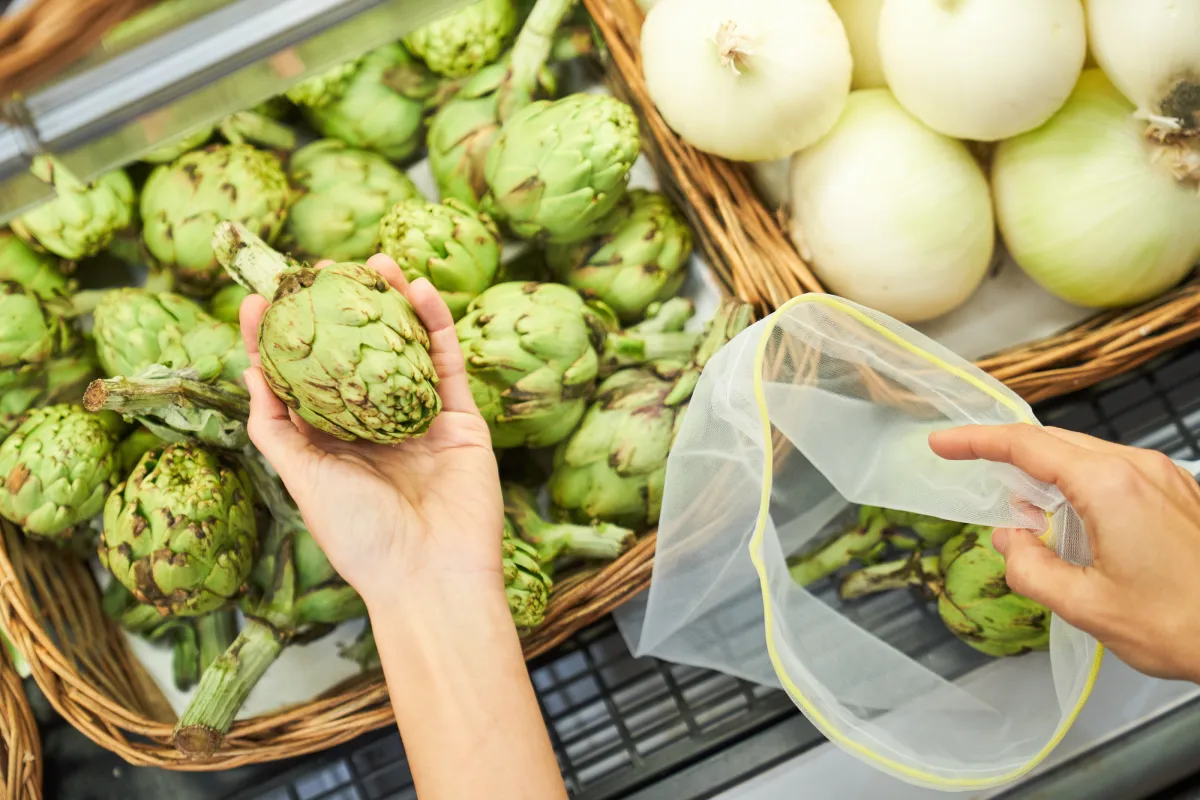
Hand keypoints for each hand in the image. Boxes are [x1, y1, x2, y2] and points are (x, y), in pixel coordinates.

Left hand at [238, 255, 502, 607]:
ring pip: (405, 349)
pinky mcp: (462, 418)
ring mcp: (422, 420)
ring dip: (392, 304)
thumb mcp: (304, 480)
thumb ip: (277, 429)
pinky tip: (418, 288)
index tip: (258, 298)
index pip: (303, 380)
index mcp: (335, 444)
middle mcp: (377, 427)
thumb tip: (251, 373)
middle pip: (357, 355)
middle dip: (341, 311)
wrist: (431, 574)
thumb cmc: (361, 536)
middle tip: (322, 268)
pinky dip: (435, 323)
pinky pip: (447, 362)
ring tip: (373, 262)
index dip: (280, 340)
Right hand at [930, 424, 1199, 682]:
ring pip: (1087, 456)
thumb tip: (1008, 540)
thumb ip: (1031, 568)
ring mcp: (1166, 478)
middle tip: (966, 465)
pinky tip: (1071, 520)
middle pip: (1056, 442)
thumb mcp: (1087, 607)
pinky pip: (1116, 473)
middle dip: (1008, 453)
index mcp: (1110, 485)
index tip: (941, 444)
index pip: (1027, 446)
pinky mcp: (1181, 495)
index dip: (977, 441)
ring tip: (1020, 508)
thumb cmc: (1182, 625)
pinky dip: (1080, 485)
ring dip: (1046, 474)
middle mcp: (1139, 468)